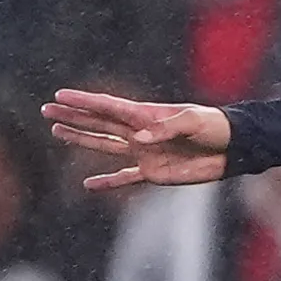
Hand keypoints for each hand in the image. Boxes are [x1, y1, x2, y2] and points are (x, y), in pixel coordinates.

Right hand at [44, 89, 233, 190]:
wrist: (233, 150)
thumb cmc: (216, 127)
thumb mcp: (194, 121)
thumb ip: (166, 129)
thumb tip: (138, 140)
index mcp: (146, 115)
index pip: (108, 107)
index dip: (83, 101)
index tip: (59, 95)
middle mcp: (140, 133)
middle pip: (99, 123)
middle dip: (73, 117)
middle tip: (47, 110)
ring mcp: (144, 153)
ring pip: (104, 146)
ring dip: (81, 140)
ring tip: (57, 131)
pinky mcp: (154, 173)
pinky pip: (125, 178)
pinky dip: (108, 182)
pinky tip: (88, 185)